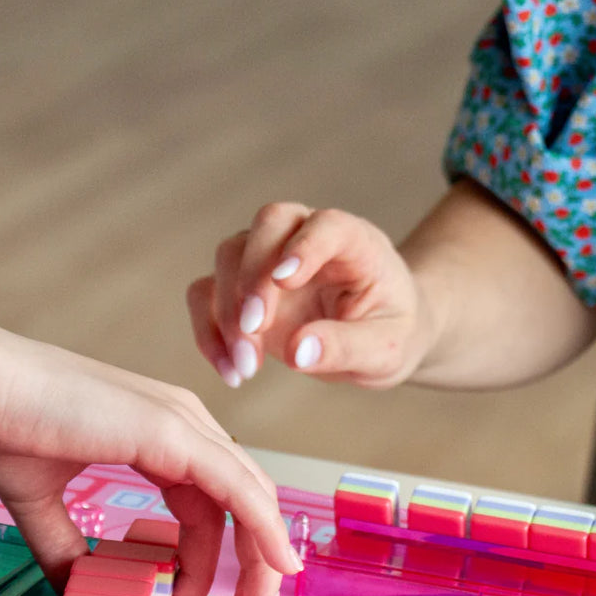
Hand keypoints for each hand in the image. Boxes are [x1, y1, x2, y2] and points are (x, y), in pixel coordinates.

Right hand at [0, 289, 300, 595]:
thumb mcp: (40, 501)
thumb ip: (64, 546)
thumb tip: (74, 593)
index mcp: (158, 434)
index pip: (207, 505)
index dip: (206, 564)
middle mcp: (181, 423)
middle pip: (241, 503)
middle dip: (252, 566)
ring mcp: (181, 423)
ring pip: (249, 499)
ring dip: (262, 560)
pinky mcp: (173, 433)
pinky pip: (238, 490)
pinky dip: (263, 529)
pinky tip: (276, 565)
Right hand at [187, 203, 433, 389]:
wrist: (376, 340)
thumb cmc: (390, 333)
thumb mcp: (385, 350)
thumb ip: (347, 347)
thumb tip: (297, 352)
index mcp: (353, 241)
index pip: (325, 224)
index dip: (303, 246)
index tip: (285, 281)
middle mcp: (305, 237)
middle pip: (266, 225)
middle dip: (253, 276)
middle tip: (254, 330)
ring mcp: (268, 258)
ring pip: (229, 256)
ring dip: (227, 311)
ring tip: (246, 368)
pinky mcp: (242, 288)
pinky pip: (206, 294)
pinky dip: (208, 331)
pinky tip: (229, 370)